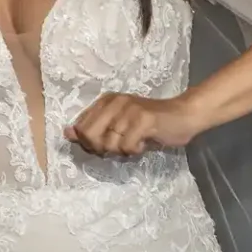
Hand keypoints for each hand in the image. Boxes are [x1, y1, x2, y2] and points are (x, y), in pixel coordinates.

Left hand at [65, 92, 205, 157]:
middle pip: (89, 135)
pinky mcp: (143, 120)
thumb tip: (67, 133)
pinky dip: (134, 151)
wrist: (184, 115)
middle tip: (119, 148)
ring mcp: (128, 109)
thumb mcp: (118, 125)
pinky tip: (144, 143)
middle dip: (101, 149)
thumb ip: (93, 129)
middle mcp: (114, 102)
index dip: (89, 143)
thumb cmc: (150, 124)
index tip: (105, 145)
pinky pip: (127, 146)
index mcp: (105, 101)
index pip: (80, 127)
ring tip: (135, 142)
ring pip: (108, 144)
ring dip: (121, 151)